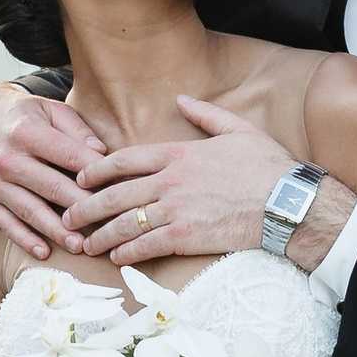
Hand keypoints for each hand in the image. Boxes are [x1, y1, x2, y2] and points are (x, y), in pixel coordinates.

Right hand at [0, 87, 108, 261]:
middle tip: (106, 224)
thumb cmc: (21, 115)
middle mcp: (7, 159)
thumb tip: (101, 154)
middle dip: (81, 207)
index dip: (93, 173)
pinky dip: (24, 239)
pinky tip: (44, 252)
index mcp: (26, 132)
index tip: (115, 188)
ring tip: (80, 245)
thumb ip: (76, 129)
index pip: (67, 155)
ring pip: (30, 210)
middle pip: (51, 187)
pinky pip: (5, 223)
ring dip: (56, 231)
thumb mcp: (48, 109)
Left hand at [64, 97, 291, 263]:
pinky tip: (116, 257)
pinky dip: (126, 252)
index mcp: (178, 153)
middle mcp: (169, 181)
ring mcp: (175, 210)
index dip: (96, 171)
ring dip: (101, 235)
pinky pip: (145, 245)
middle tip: (69, 215)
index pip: (124, 160)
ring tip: (86, 244)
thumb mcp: (238, 129)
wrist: (287, 203)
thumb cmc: (267, 166)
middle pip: (114, 194)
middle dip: (86, 206)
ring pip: (124, 223)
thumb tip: (182, 99)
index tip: (82, 179)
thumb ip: (205, 114)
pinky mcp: (185, 237)